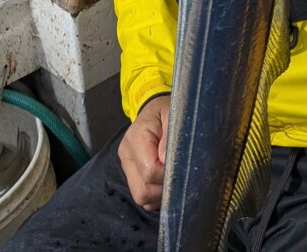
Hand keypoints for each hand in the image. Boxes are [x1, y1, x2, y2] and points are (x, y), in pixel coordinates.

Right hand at [118, 94, 169, 211]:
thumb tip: (165, 162)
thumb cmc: (166, 111)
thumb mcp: (171, 115)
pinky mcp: (130, 174)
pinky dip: (155, 196)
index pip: (150, 171)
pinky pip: (142, 197)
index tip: (180, 167)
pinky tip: (164, 181)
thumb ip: (169, 137)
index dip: (167, 175)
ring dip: (159, 194)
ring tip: (172, 178)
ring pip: (141, 197)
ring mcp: (126, 167)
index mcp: (135, 138)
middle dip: (163, 189)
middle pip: (142, 190)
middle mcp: (126, 155)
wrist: (154, 110)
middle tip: (177, 176)